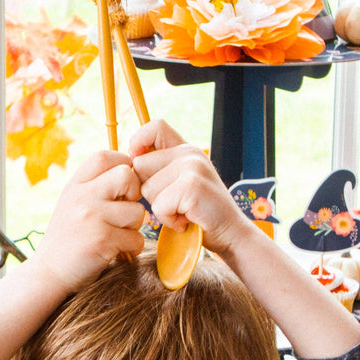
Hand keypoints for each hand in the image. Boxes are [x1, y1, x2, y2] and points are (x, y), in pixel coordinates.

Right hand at [33, 150, 145, 292]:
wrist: (49, 273)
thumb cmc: (68, 238)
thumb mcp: (73, 203)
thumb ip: (95, 186)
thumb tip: (132, 171)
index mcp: (75, 185)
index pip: (105, 156)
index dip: (123, 164)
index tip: (123, 186)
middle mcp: (82, 196)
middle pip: (127, 176)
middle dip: (134, 193)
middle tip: (124, 210)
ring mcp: (92, 217)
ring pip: (137, 211)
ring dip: (134, 227)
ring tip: (116, 235)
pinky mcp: (103, 240)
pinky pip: (136, 238)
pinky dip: (131, 248)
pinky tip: (115, 252)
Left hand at [127, 121, 254, 256]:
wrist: (231, 233)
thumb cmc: (199, 213)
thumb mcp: (179, 183)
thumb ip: (159, 169)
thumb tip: (129, 163)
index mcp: (186, 149)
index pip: (155, 126)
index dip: (139, 142)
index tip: (140, 164)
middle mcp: (190, 153)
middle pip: (140, 165)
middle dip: (148, 190)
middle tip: (173, 201)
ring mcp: (192, 167)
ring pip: (146, 188)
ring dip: (160, 208)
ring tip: (183, 211)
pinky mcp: (192, 186)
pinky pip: (159, 206)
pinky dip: (168, 219)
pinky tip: (185, 220)